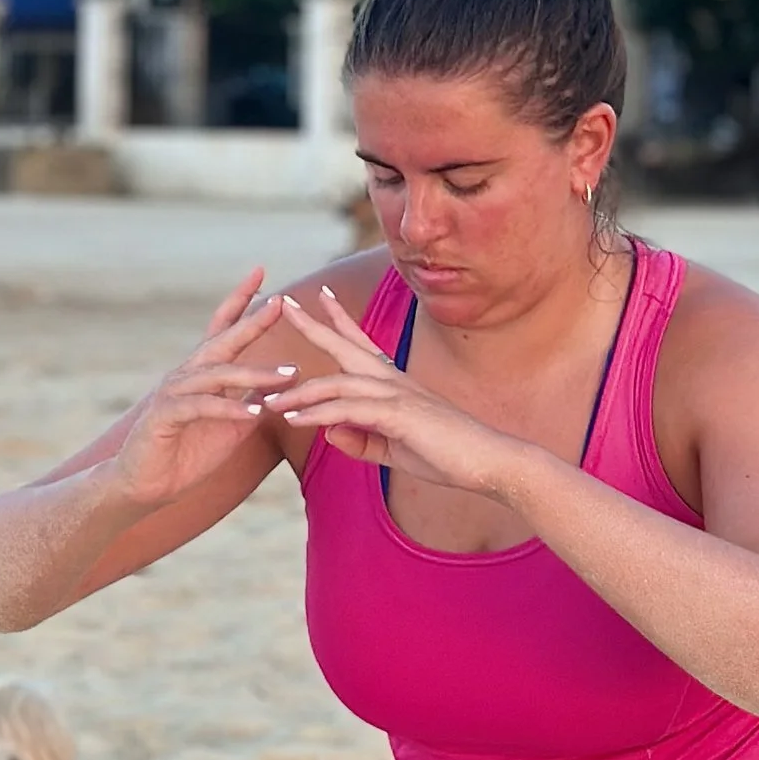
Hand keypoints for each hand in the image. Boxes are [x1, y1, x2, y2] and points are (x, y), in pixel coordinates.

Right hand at [103, 269, 295, 507]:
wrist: (146, 485)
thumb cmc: (188, 453)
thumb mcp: (231, 424)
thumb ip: (253, 399)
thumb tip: (287, 378)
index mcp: (203, 373)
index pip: (222, 329)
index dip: (241, 302)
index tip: (263, 276)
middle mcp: (186, 375)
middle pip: (222, 341)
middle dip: (251, 321)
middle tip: (280, 303)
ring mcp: (173, 392)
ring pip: (218, 375)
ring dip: (254, 374)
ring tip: (289, 374)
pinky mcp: (164, 416)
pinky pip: (201, 407)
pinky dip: (229, 408)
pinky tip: (254, 411)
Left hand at [263, 284, 518, 497]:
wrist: (489, 462)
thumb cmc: (448, 455)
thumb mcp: (395, 450)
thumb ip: (362, 441)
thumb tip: (330, 433)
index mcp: (395, 384)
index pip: (362, 344)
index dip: (339, 321)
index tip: (320, 297)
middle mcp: (393, 381)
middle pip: (345, 346)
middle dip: (313, 325)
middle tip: (283, 303)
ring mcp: (397, 395)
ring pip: (338, 382)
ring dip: (300, 391)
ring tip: (269, 401)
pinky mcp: (399, 416)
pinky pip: (350, 410)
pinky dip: (321, 414)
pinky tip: (297, 419)